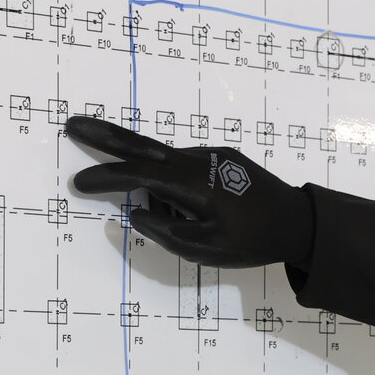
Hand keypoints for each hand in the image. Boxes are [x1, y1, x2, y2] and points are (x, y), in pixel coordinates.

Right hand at [64, 115, 315, 267]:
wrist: (301, 222)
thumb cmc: (254, 241)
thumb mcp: (205, 250)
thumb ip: (164, 232)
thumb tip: (134, 214)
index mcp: (192, 183)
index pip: (138, 175)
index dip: (106, 178)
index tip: (79, 183)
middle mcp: (199, 161)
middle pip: (144, 146)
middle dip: (106, 136)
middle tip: (73, 124)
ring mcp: (213, 156)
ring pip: (169, 165)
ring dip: (161, 189)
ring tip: (193, 223)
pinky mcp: (224, 158)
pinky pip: (188, 169)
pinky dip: (179, 186)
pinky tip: (202, 213)